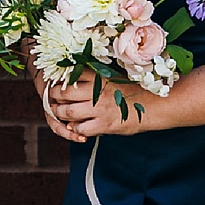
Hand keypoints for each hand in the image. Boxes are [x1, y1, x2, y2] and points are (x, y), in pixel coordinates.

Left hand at [44, 72, 158, 139]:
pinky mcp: (104, 124)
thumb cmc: (133, 90)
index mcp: (99, 76)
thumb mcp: (114, 76)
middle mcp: (97, 91)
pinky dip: (75, 129)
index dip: (58, 80)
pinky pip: (81, 128)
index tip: (54, 84)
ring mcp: (100, 108)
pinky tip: (76, 128)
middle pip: (64, 92)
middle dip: (54, 97)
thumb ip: (96, 77)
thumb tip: (75, 77)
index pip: (70, 75)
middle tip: (51, 101)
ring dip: (60, 114)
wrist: (154, 105)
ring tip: (59, 114)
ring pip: (68, 112)